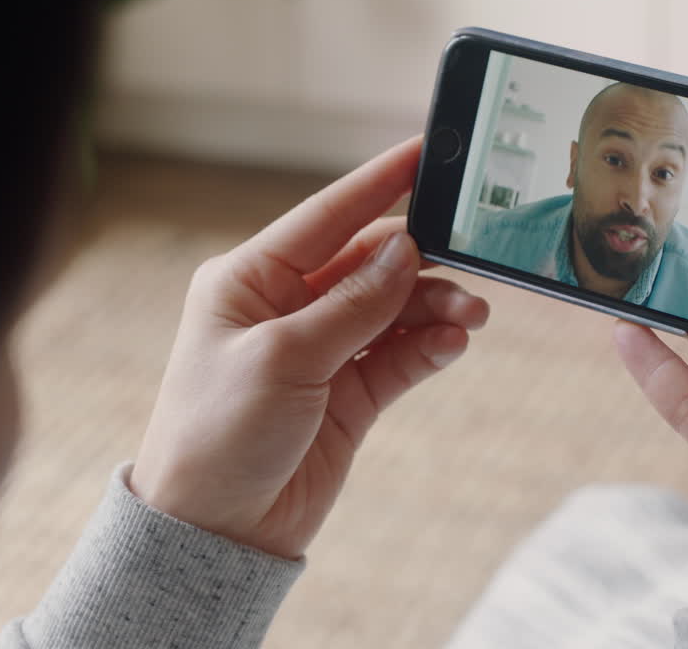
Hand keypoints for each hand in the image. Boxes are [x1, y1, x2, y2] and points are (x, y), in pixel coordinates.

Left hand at [130, 137, 488, 558]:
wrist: (215, 532)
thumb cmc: (217, 437)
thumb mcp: (282, 358)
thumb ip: (351, 305)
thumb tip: (405, 251)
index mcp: (250, 281)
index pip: (325, 217)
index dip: (378, 184)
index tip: (427, 155)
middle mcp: (287, 308)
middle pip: (369, 263)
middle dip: (420, 260)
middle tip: (472, 256)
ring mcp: (321, 351)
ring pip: (393, 309)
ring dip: (434, 307)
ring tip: (470, 316)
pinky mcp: (349, 395)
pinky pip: (400, 356)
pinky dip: (429, 346)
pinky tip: (453, 343)